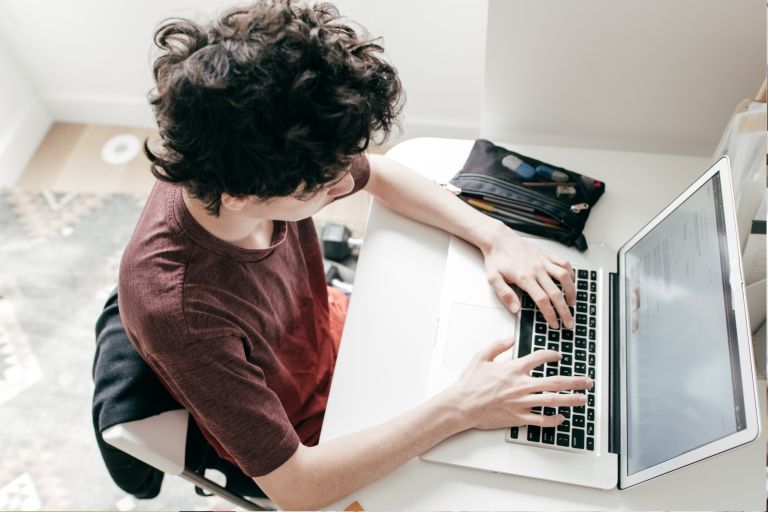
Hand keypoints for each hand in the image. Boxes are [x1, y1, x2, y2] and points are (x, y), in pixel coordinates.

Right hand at [451, 338, 591, 430]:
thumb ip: (497, 345)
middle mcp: (521, 385)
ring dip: (571, 399)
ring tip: (583, 399)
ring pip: (552, 401)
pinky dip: (553, 420)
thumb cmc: (469, 383)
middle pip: (555, 382)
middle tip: (587, 381)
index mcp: (514, 369)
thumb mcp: (480, 357)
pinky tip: (561, 418)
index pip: (539, 358)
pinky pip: (540, 420)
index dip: (552, 355)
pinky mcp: (518, 418)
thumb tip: (510, 338)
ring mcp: (521, 403)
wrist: (461, 405)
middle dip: (575, 381)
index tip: (559, 356)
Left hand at [481, 223, 575, 328]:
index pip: (542, 300)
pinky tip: (571, 282)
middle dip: (564, 311)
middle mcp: (537, 270)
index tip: (554, 324)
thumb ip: (504, 294)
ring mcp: (543, 262)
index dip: (550, 314)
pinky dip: (571, 273)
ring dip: (571, 292)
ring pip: (564, 277)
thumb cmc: (496, 259)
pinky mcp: (547, 255)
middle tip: (568, 322)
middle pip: (556, 293)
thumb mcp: (493, 279)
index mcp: (524, 278)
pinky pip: (564, 264)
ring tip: (572, 304)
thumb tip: (515, 309)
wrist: (499, 239)